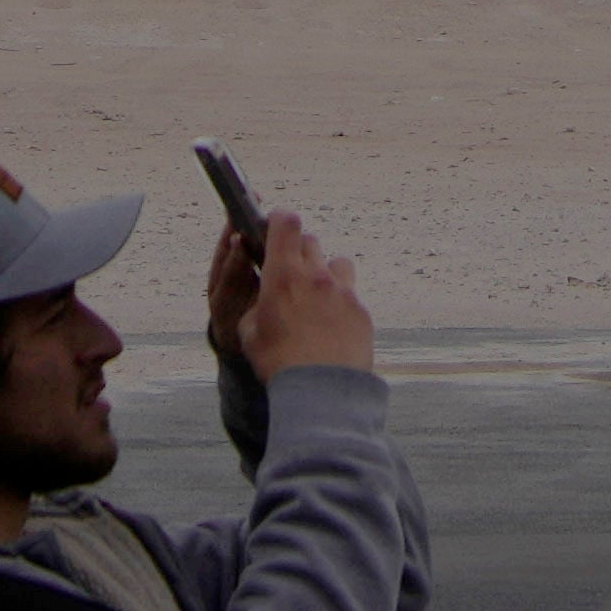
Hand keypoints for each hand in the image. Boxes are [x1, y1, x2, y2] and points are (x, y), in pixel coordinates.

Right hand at [225, 205, 378, 382]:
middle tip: (291, 271)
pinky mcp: (361, 310)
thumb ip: (257, 306)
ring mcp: (343, 291)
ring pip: (336, 262)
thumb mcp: (250, 334)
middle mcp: (315, 275)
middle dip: (298, 250)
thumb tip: (263, 301)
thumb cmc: (279, 363)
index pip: (286, 222)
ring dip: (325, 271)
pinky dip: (341, 302)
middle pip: (310, 241)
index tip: (274, 226)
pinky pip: (350, 294)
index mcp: (283, 275)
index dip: (279, 220)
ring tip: (316, 296)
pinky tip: (332, 326)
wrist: (321, 391)